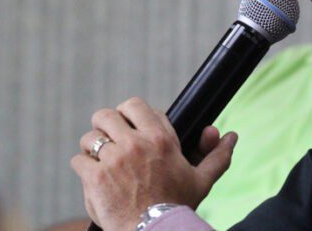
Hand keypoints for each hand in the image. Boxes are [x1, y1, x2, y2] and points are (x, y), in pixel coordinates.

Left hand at [70, 97, 236, 229]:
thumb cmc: (179, 206)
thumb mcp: (202, 180)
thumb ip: (217, 155)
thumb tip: (232, 136)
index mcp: (161, 138)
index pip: (137, 106)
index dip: (133, 116)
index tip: (133, 129)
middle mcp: (136, 143)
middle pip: (107, 114)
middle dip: (106, 124)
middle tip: (110, 137)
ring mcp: (114, 159)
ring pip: (90, 136)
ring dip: (92, 146)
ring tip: (99, 158)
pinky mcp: (95, 177)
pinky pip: (79, 160)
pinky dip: (83, 167)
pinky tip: (92, 175)